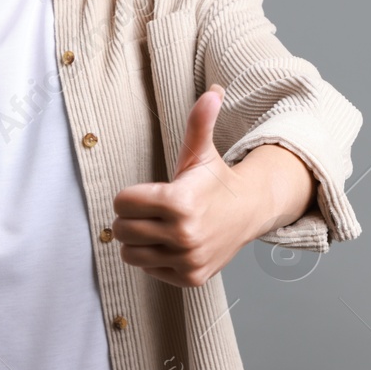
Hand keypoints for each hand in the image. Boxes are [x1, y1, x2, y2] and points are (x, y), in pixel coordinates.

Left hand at [112, 83, 261, 287]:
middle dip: (130, 219)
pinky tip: (172, 244)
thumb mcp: (202, 152)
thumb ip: (199, 122)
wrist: (248, 212)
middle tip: (150, 212)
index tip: (146, 194)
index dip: (130, 197)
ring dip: (138, 241)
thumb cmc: (215, 182)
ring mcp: (187, 259)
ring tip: (158, 228)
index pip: (122, 203)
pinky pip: (149, 270)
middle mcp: (183, 234)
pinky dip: (155, 259)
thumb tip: (214, 91)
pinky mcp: (191, 278)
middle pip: (122, 230)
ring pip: (130, 254)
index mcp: (178, 202)